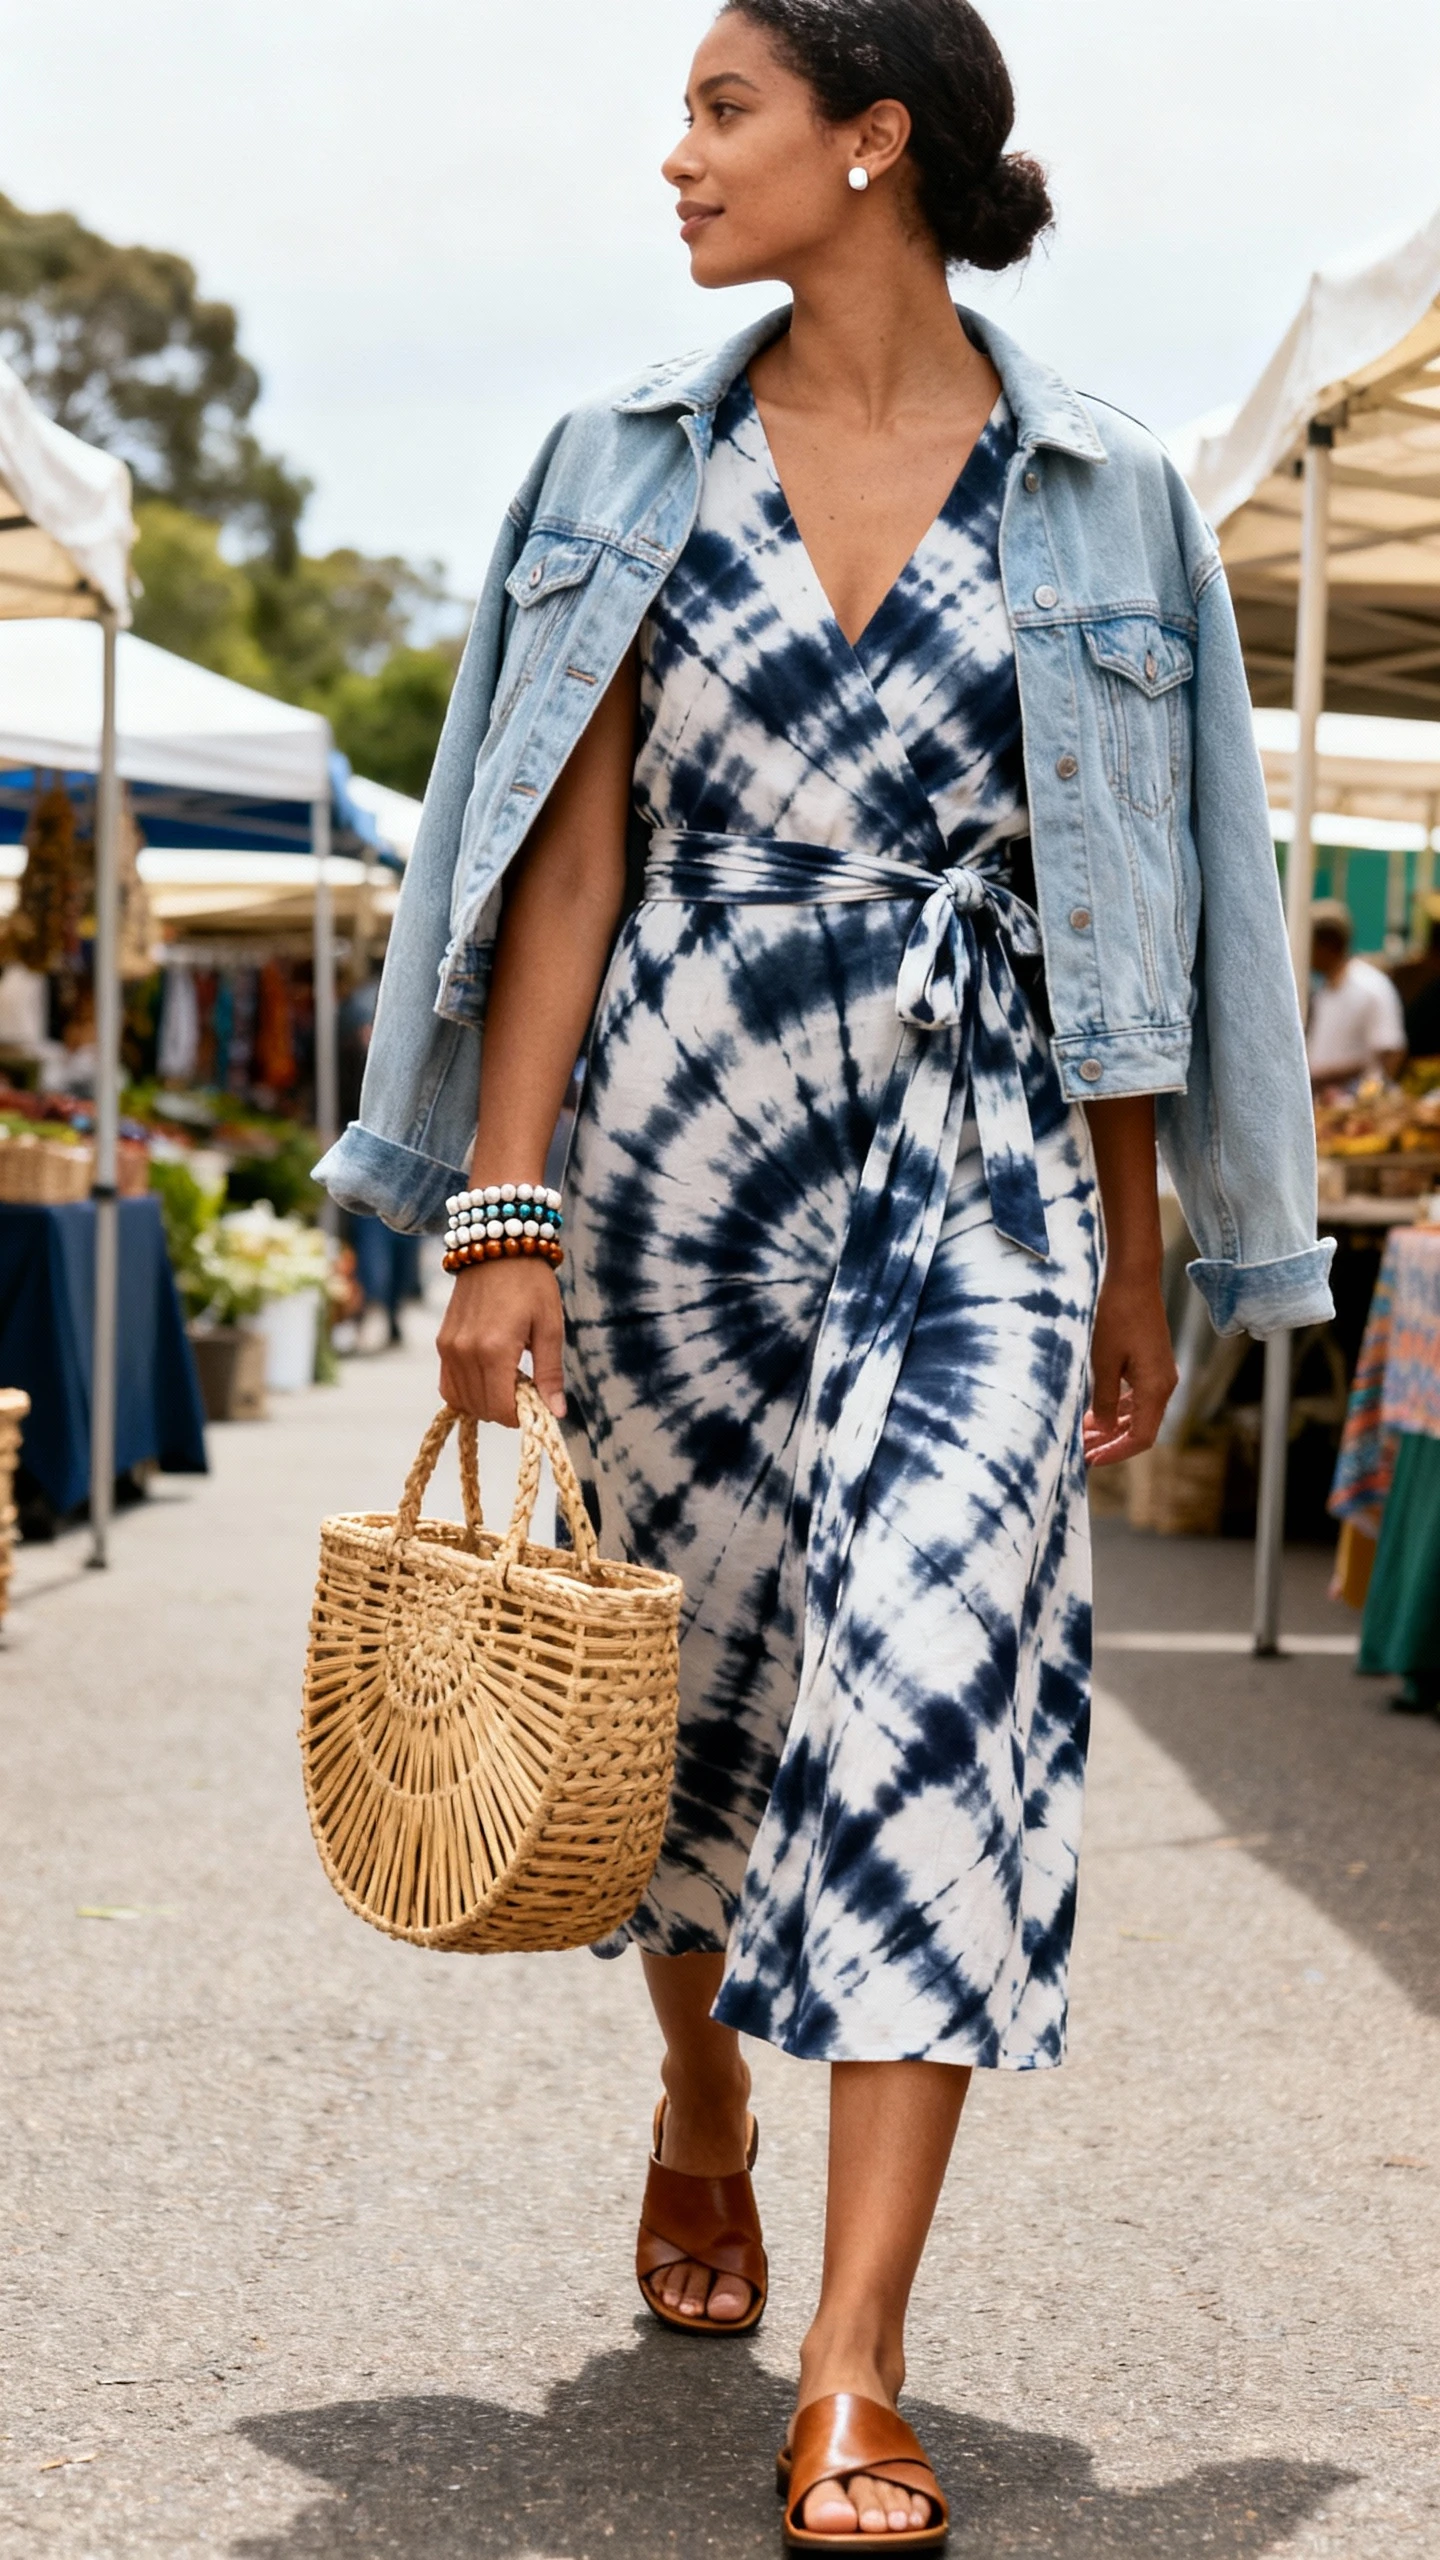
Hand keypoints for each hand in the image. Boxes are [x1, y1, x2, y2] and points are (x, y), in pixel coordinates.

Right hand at [436, 1260, 565, 1425]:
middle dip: (505, 1409)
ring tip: (507, 1380)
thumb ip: (550, 1374)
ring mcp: (449, 1348)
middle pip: (481, 1408)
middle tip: (525, 1388)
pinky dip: (466, 1391)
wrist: (498, 1247)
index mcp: (495, 1349)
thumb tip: (556, 1412)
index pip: (500, 1408)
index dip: (520, 1416)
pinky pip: (448, 1385)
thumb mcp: (550, 1327)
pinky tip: (487, 1377)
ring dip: (485, 1402)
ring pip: (461, 1400)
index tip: (534, 1403)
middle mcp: (465, 1352)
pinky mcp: (442, 1342)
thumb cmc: (531, 1284)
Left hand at [1083, 1272, 1177, 1468]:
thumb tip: (1105, 1431)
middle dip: (1111, 1443)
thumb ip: (1105, 1400)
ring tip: (1084, 1434)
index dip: (1116, 1453)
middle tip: (1081, 1451)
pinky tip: (1095, 1411)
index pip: (1141, 1438)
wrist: (1134, 1280)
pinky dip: (1118, 1407)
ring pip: (1138, 1413)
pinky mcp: (1152, 1363)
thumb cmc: (1117, 1317)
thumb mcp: (1104, 1363)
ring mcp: (1160, 1374)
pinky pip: (1138, 1396)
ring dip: (1113, 1426)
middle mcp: (1164, 1385)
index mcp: (1156, 1388)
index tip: (1091, 1460)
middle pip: (1141, 1429)